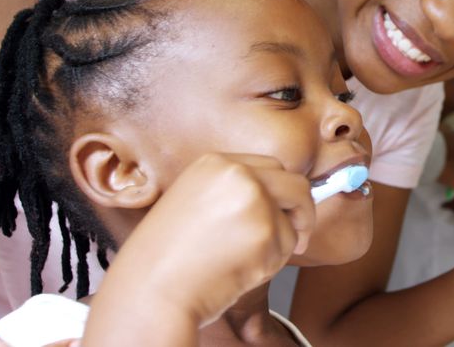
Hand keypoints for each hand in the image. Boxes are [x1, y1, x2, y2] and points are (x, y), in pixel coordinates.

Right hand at [98, 153, 314, 326]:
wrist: (150, 290)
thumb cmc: (166, 259)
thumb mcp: (195, 204)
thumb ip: (235, 195)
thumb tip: (280, 203)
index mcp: (215, 163)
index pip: (272, 166)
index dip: (284, 192)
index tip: (287, 210)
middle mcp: (238, 174)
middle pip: (296, 184)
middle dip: (303, 212)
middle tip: (299, 236)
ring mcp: (253, 199)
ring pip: (293, 223)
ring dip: (279, 247)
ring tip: (239, 261)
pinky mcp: (264, 230)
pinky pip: (287, 249)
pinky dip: (270, 265)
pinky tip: (237, 270)